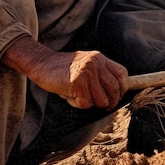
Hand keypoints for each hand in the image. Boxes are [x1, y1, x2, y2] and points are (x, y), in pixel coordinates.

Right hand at [1, 37, 127, 109]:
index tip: (116, 97)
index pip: (122, 74)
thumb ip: (99, 74)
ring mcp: (87, 72)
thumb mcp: (85, 64)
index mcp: (100, 58)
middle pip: (115, 90)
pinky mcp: (77, 82)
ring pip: (101, 100)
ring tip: (78, 95)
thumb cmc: (63, 69)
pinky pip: (85, 103)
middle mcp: (96, 63)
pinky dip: (77, 103)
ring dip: (90, 103)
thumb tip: (115, 94)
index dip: (122, 89)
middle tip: (102, 106)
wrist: (42, 63)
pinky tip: (68, 94)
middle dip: (110, 102)